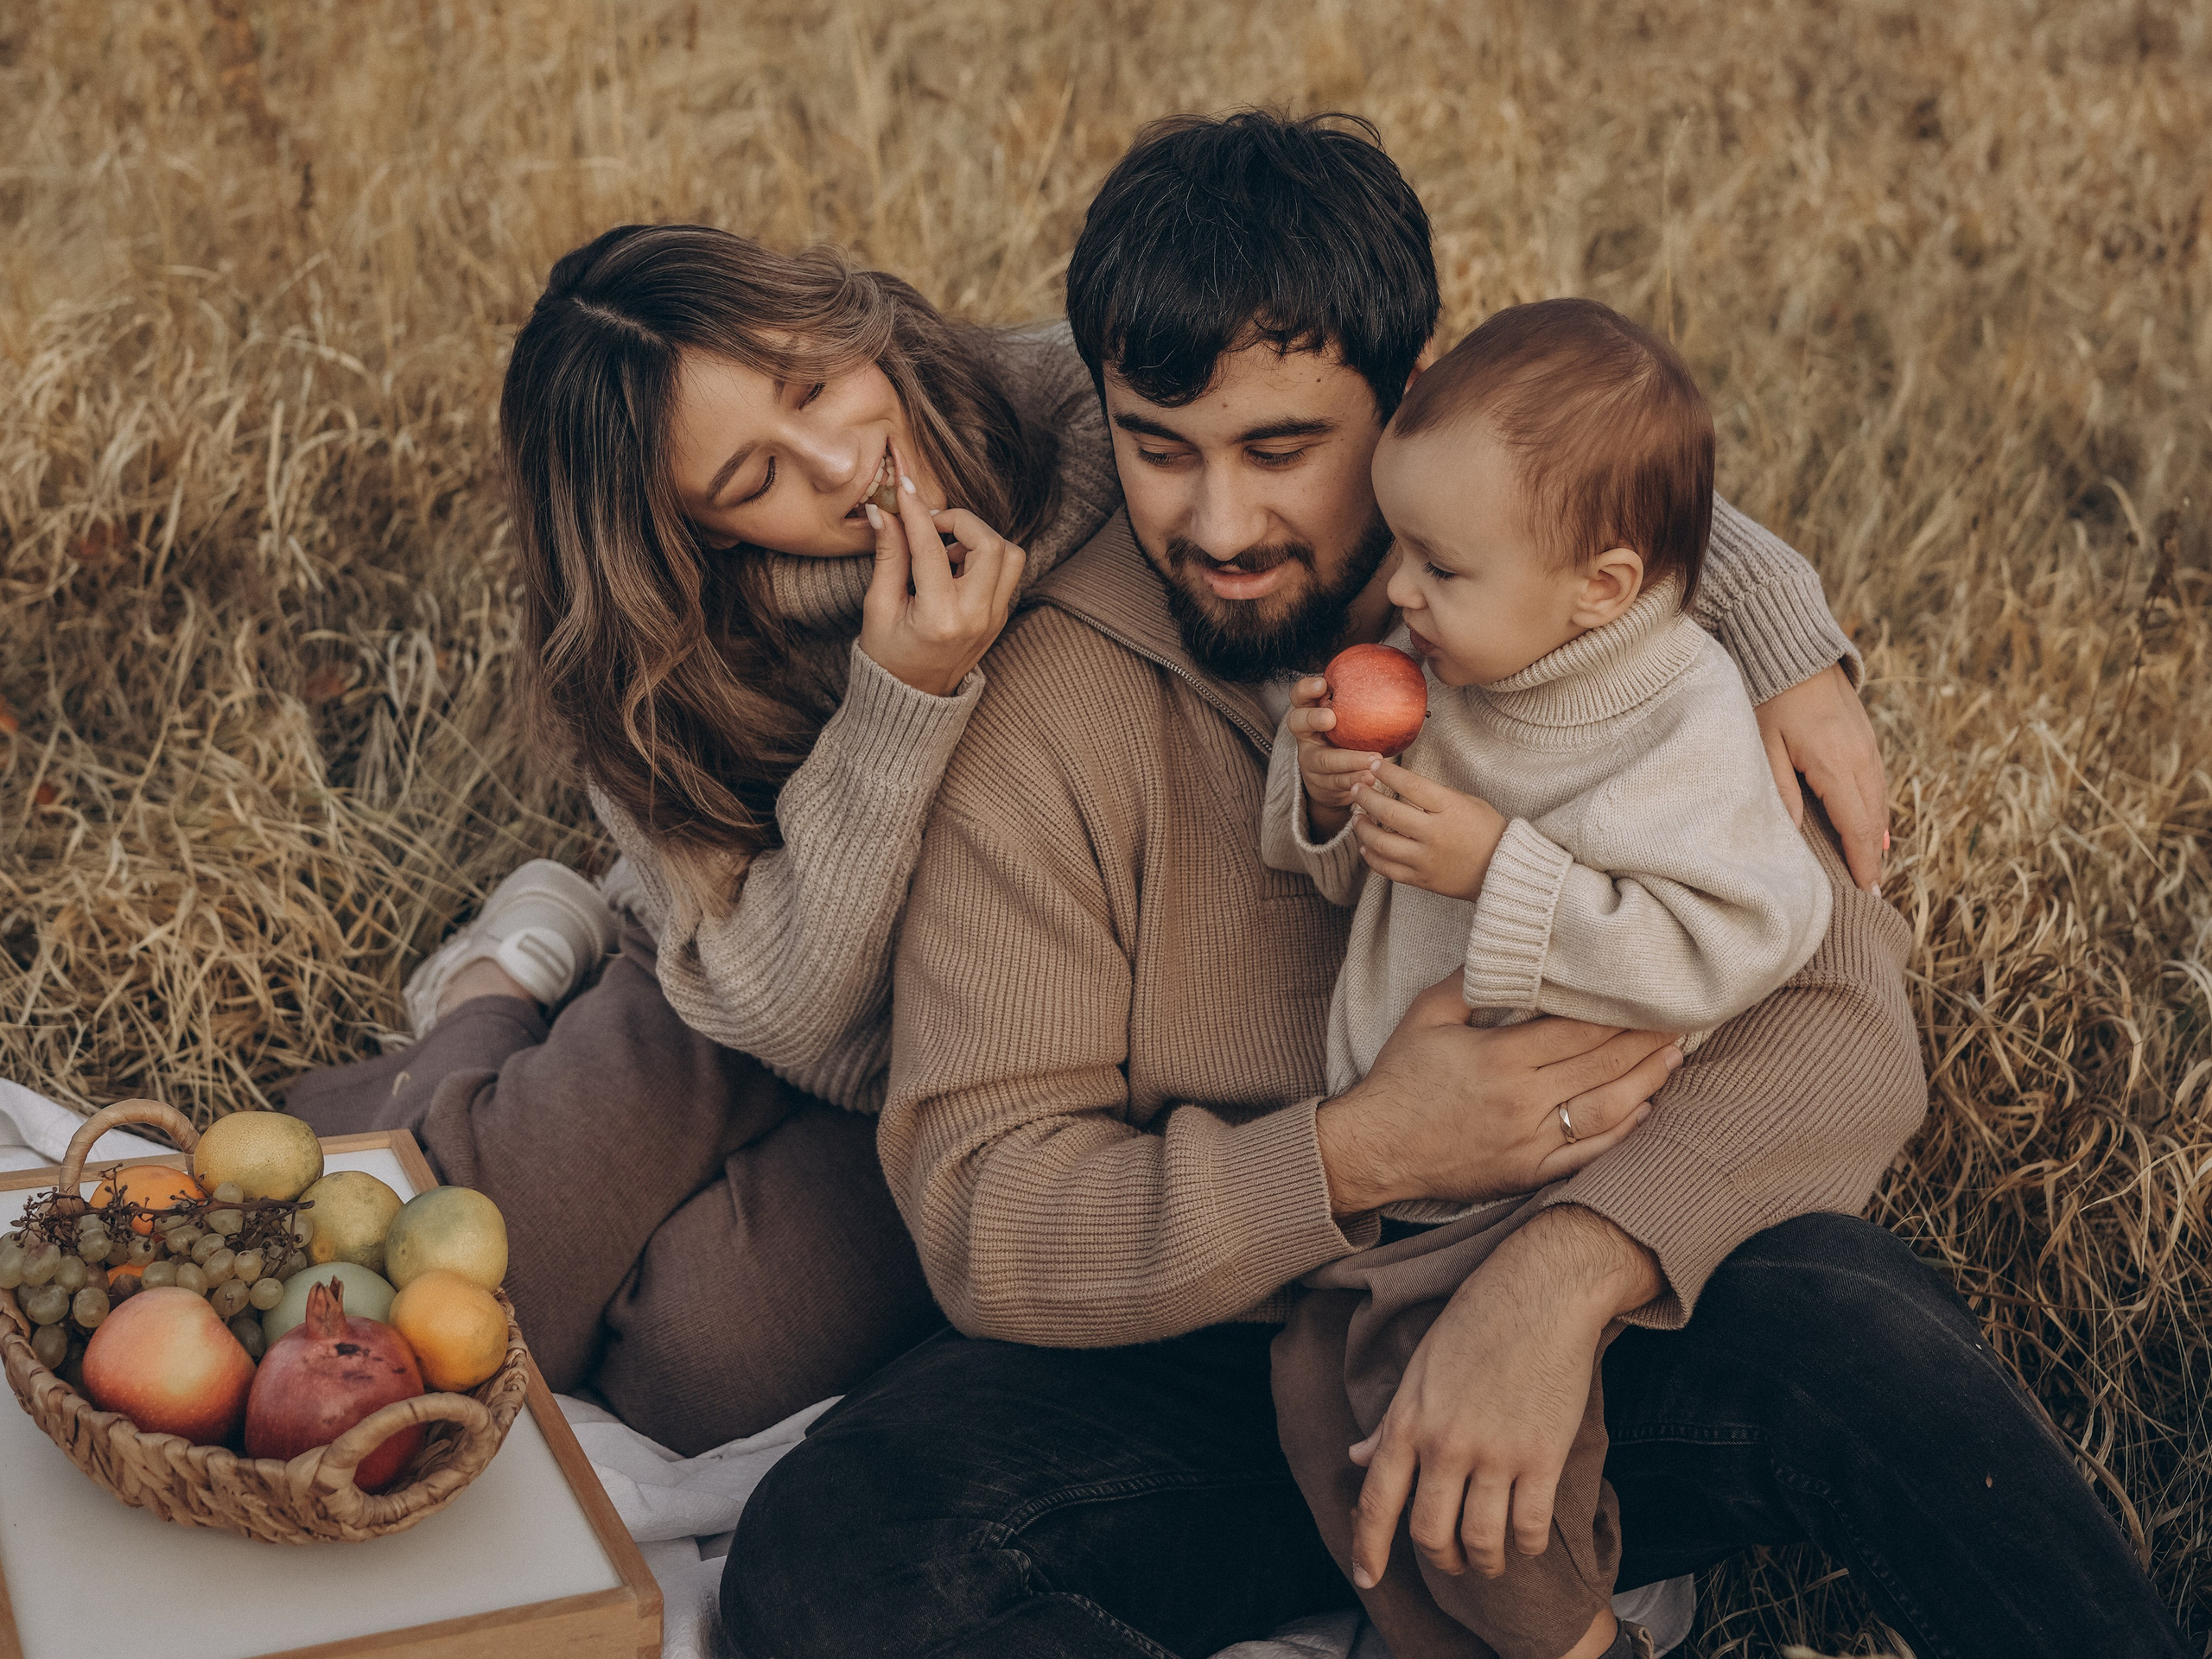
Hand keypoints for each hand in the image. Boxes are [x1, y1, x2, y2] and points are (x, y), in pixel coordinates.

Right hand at [857, 442, 1026, 697]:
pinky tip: (952, 565)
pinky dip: (983, 556)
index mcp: (941, 618)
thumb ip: (887, 556)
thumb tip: (886, 512)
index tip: (903, 488)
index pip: (933, 548)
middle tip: (929, 525)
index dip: (917, 512)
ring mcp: (994, 618)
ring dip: (979, 538)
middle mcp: (976, 617)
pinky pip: (1006, 571)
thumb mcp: (878, 607)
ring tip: (944, 548)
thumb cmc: (888, 656)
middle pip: (990, 544)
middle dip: (959, 521)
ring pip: (1009, 554)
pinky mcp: (1000, 616)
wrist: (913, 697)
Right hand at [1288, 676, 1375, 839]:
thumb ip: (1360, 703)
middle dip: (1313, 719)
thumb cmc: (1346, 741)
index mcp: (1309, 715)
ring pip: (1324, 761)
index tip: (1323, 684)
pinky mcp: (1320, 785)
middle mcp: (1305, 737)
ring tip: (1373, 759)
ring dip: (1349, 760)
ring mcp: (1310, 763)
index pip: (1299, 697)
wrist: (1333, 782)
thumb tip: (1399, 678)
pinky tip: (1372, 777)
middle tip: (1331, 718)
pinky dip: (1355, 779)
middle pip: (1298, 724)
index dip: (1306, 689)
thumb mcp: (1349, 720)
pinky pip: (1338, 783)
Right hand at [1314, 973, 1680, 1215]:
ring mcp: (1529, 1141)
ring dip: (1647, 1082)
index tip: (1648, 993)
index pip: (1579, 1029)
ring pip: (1606, 1110)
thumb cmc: (1399, 1077)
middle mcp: (1522, 1101)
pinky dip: (1623, 1133)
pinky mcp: (1528, 1173)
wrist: (1374, 1148)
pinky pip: (1588, 1154)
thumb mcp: (1425, 1014)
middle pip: (1602, 1066)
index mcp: (1500, 1057)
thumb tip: (1509, 947)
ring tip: (1673, 1058)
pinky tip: (1645, 1110)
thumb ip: (1470, 981)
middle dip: (1644, 1040)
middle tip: (1680, 1017)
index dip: (1620, 1012)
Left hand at [1347, 1206, 1660, 1587]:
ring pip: (1482, 1542)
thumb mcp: (1418, 1369)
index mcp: (1408, 1422)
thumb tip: (1356, 1458)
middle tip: (1451, 1563)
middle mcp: (1445, 1445)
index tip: (1367, 1579)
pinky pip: (1530, 1528)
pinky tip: (1525, 1541)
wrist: (1539, 1291)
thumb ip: (1390, 1422)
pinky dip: (1525, 1546)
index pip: (1377, 1502)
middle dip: (1441, 1561)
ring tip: (1490, 1560)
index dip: (1368, 1549)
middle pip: (1431, 1535)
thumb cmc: (1475, 1322)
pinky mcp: (1542, 1457)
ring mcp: (1495, 1454)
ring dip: (1484, 1563)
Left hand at [1348, 760, 1507, 902]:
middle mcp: (1435, 833)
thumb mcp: (1469, 803)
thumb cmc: (1489, 832)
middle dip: (1366, 798)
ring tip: (1357, 818)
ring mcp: (1426, 858)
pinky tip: (1366, 848)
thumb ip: (1438, 796)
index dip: (1389, 773)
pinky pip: (1388, 869)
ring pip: (1381, 843)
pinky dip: (1372, 858)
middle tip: (1356, 789)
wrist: (1504, 871)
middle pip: (1388, 812)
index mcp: (1449, 809)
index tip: (1376, 764)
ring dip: (1363, 828)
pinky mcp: (1422, 879)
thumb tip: (1405, 786)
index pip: (1411, 785)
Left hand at [1755, 663, 1887, 892]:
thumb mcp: (1764, 745)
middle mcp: (1862, 758)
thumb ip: (1779, 790)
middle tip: (1870, 892)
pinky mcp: (1866, 735)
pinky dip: (1874, 808)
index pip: (1857, 827)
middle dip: (1873, 857)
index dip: (1863, 863)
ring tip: (1869, 867)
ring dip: (1876, 834)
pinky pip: (1877, 781)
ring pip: (1879, 800)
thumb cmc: (1769, 696)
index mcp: (1838, 765)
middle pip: (1874, 819)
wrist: (1792, 647)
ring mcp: (1869, 745)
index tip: (1867, 893)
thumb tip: (1792, 836)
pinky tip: (1869, 825)